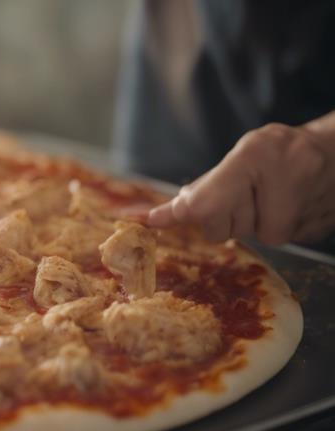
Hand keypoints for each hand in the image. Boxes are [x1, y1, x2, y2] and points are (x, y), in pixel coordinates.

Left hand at [147, 121, 334, 244]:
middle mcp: (281, 179)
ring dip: (250, 223)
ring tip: (272, 197)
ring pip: (247, 238)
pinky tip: (288, 208)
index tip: (151, 220)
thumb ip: (205, 186)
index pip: (205, 202)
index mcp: (256, 155)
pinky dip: (272, 228)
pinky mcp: (313, 230)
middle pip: (219, 228)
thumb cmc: (281, 153)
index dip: (178, 214)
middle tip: (246, 193)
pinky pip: (272, 242)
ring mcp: (302, 207)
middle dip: (222, 217)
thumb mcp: (243, 154)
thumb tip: (163, 214)